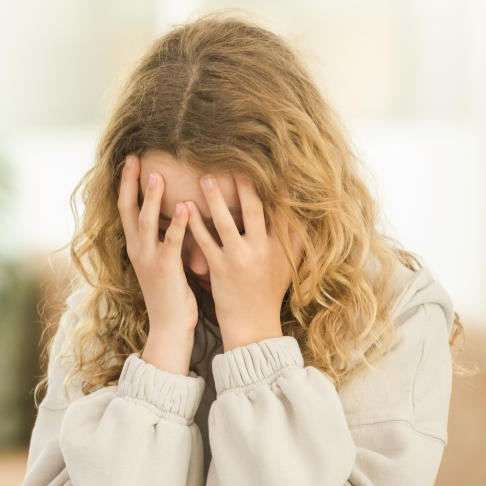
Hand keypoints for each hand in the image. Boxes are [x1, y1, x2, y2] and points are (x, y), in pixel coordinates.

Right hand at [118, 154, 195, 374]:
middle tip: (135, 158)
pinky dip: (178, 223)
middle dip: (131, 183)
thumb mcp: (162, 260)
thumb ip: (163, 237)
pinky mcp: (165, 269)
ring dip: (151, 198)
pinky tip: (186, 206)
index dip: (127, 184)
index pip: (126, 209)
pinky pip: (171, 242)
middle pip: (128, 210)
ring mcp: (149, 259)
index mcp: (135, 246)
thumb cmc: (170, 292)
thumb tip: (172, 213)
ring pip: (146, 222)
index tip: (131, 160)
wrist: (169, 326)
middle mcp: (137, 249)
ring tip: (157, 175)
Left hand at [185, 172, 301, 351]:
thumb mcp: (288, 266)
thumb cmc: (269, 292)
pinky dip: (195, 223)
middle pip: (254, 209)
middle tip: (232, 159)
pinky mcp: (219, 269)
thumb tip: (300, 211)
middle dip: (244, 183)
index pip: (280, 208)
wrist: (253, 325)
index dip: (274, 185)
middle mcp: (262, 250)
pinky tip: (185, 207)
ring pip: (226, 222)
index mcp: (280, 246)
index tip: (268, 162)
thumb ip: (294, 239)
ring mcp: (239, 259)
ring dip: (215, 198)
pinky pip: (204, 241)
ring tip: (204, 177)